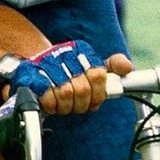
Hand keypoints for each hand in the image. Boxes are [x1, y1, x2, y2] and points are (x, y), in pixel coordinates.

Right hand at [8, 40, 130, 114]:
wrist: (34, 68)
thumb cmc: (66, 71)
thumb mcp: (91, 66)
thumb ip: (112, 66)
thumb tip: (127, 67)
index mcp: (81, 52)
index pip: (98, 75)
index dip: (98, 93)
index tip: (94, 101)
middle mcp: (65, 55)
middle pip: (83, 89)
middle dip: (82, 104)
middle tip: (78, 105)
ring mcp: (47, 65)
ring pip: (66, 94)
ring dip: (67, 107)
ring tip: (64, 105)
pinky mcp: (32, 77)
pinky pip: (48, 98)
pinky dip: (52, 106)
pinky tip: (52, 105)